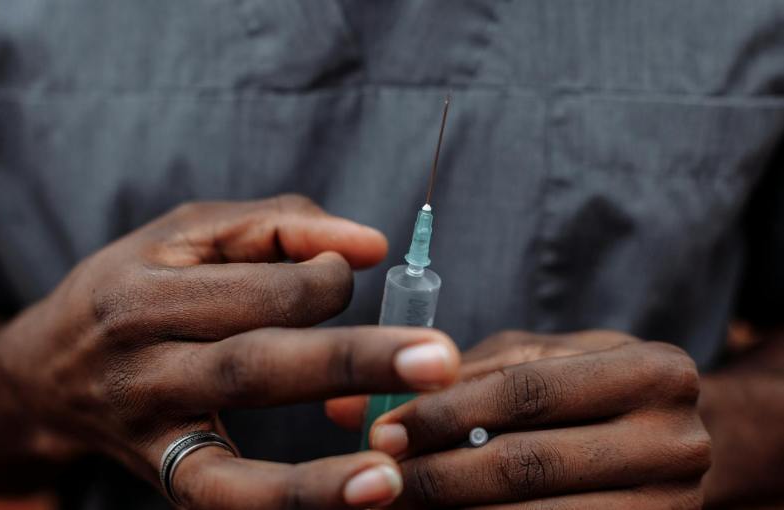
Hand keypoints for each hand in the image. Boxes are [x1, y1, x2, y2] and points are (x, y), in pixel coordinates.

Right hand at [0, 195, 460, 508]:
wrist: (46, 368)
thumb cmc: (136, 282)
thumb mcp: (191, 232)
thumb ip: (282, 226)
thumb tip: (371, 246)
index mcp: (148, 291)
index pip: (264, 290)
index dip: (329, 281)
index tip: (352, 275)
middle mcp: (142, 368)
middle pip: (254, 367)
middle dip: (352, 362)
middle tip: (441, 360)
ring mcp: (149, 436)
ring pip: (231, 466)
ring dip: (316, 479)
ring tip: (392, 475)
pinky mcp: (163, 479)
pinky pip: (223, 505)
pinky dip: (286, 509)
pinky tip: (357, 501)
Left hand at [366, 331, 710, 508]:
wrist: (668, 447)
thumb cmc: (586, 392)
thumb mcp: (538, 362)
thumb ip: (454, 376)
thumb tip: (347, 408)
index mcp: (654, 371)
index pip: (527, 391)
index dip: (447, 413)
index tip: (383, 432)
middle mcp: (678, 440)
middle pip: (530, 464)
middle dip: (440, 476)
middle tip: (377, 480)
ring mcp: (675, 505)